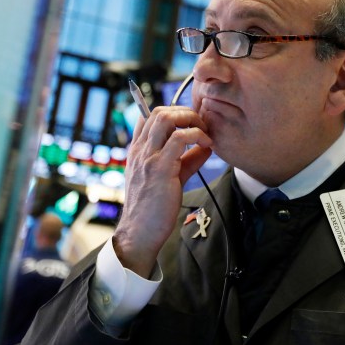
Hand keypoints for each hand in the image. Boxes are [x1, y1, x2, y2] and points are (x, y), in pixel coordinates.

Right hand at [113, 106, 212, 277]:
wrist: (140, 232)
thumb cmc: (153, 208)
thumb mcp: (169, 177)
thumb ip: (186, 160)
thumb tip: (206, 147)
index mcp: (137, 150)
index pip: (148, 115)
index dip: (172, 112)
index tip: (190, 122)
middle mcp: (140, 150)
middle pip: (159, 111)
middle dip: (185, 111)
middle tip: (201, 125)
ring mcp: (148, 157)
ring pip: (166, 118)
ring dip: (191, 119)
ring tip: (205, 132)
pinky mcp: (160, 168)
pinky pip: (180, 139)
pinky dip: (197, 136)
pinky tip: (207, 145)